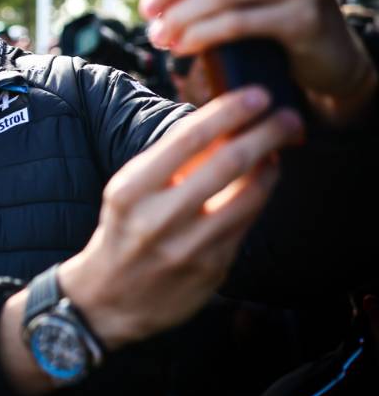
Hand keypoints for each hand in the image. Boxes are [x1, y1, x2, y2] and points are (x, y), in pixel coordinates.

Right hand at [58, 85, 303, 350]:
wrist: (107, 300)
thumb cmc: (121, 233)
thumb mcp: (128, 192)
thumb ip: (169, 164)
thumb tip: (220, 125)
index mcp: (130, 191)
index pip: (186, 140)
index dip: (228, 112)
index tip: (255, 95)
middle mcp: (159, 219)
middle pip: (227, 165)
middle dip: (266, 133)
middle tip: (287, 116)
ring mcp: (189, 248)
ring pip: (249, 197)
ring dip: (272, 165)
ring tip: (282, 145)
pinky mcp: (212, 269)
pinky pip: (247, 224)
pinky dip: (261, 195)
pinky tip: (265, 179)